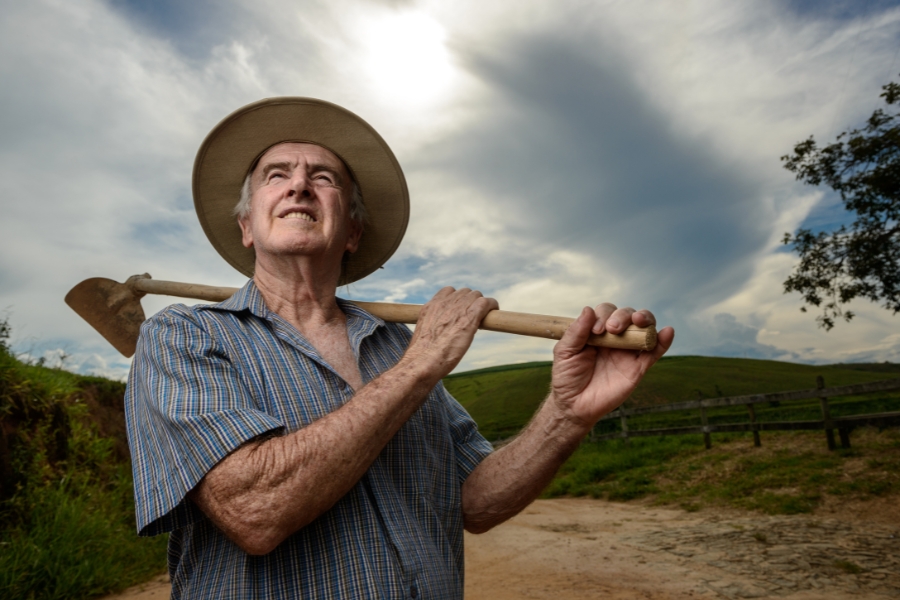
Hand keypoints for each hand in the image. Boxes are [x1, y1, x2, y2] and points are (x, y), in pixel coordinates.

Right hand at [404, 287, 498, 378]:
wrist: (423, 361)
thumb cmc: (422, 356)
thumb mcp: (423, 335)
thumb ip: (432, 328)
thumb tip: (437, 336)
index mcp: (431, 307)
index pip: (448, 291)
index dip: (457, 299)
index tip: (460, 309)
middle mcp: (444, 304)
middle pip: (464, 292)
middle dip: (471, 302)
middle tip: (474, 316)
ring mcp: (457, 309)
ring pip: (476, 295)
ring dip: (481, 304)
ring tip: (484, 316)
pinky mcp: (470, 317)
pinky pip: (486, 303)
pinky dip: (492, 305)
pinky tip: (494, 311)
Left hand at [550, 303, 673, 426]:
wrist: (575, 405)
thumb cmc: (567, 377)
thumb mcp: (565, 352)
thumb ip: (576, 331)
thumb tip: (588, 309)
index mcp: (597, 331)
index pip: (606, 312)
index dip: (604, 315)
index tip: (596, 331)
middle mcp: (614, 338)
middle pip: (627, 315)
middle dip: (623, 316)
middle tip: (612, 329)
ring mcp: (627, 352)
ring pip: (643, 328)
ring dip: (645, 319)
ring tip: (639, 321)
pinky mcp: (638, 368)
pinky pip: (654, 352)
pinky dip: (663, 341)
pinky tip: (667, 332)